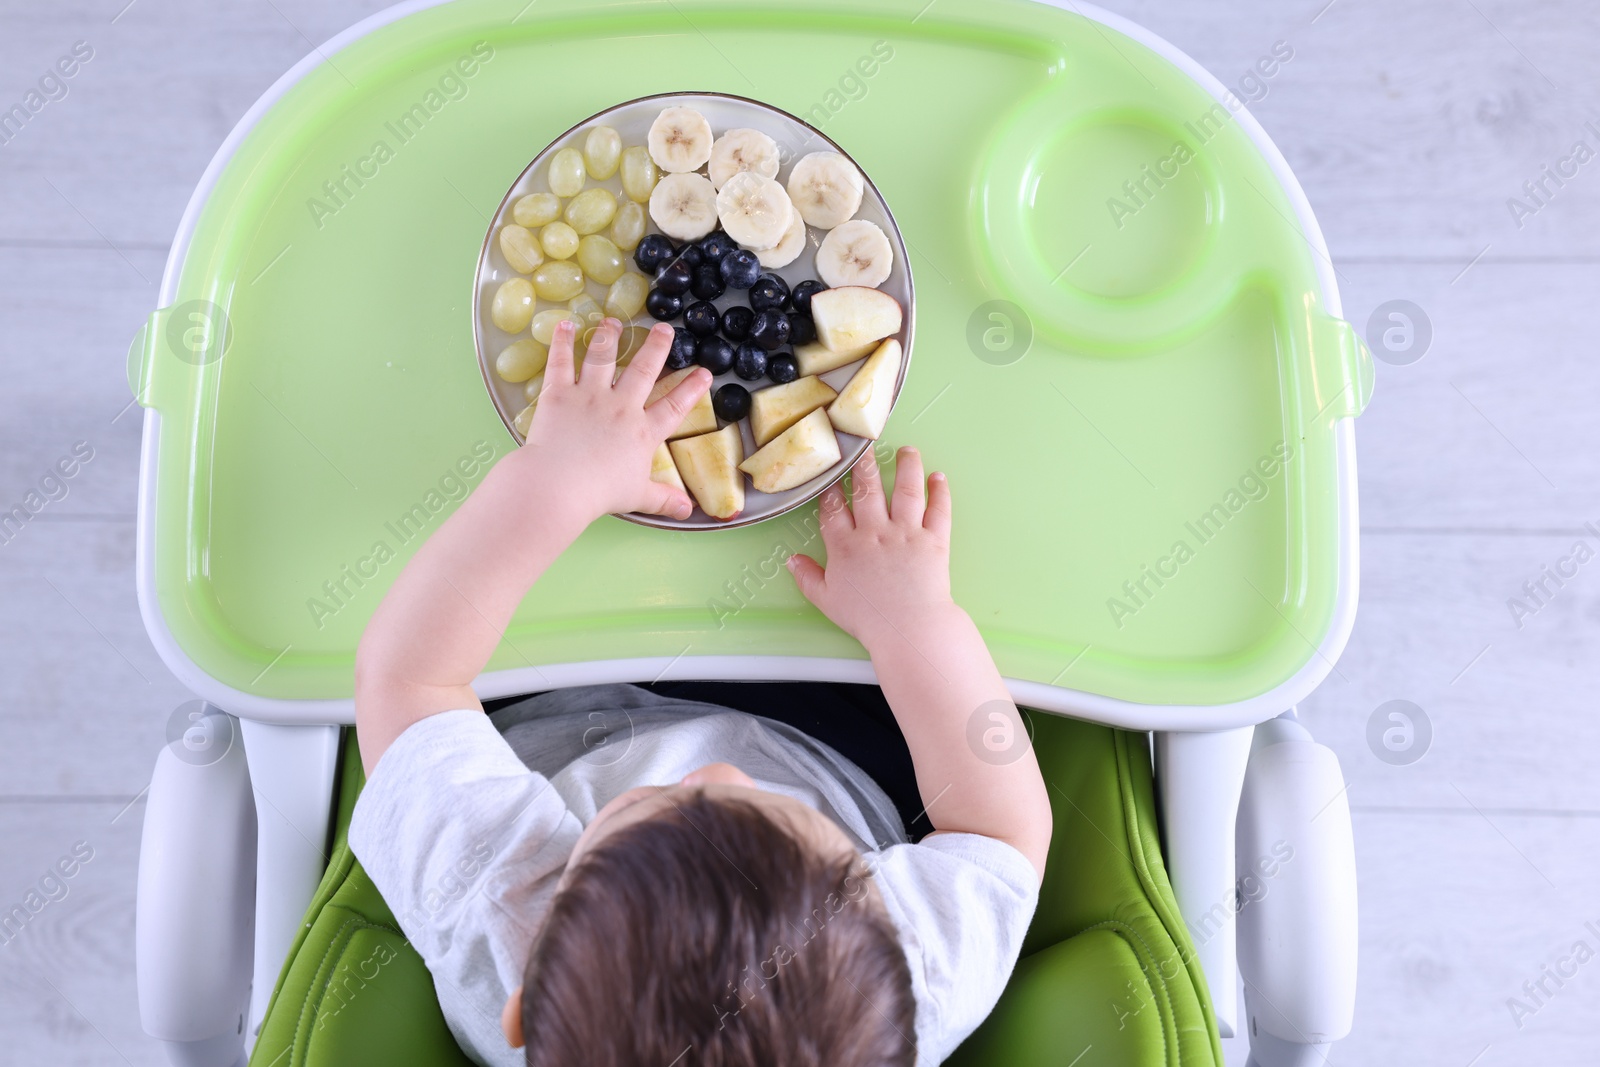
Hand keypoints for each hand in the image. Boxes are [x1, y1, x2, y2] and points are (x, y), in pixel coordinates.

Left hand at [520, 318, 710, 522]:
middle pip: (643, 370)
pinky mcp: (559, 394)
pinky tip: (565, 326)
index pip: (674, 407)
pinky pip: (561, 363)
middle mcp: (621, 407)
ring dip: (609, 337)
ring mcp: (590, 396)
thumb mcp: (638, 497)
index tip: (704, 372)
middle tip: (664, 329)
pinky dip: (562, 343)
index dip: (691, 389)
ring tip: (612, 321)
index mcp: (642, 432)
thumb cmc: (599, 494)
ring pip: (603, 358)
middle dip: (656, 347)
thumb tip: (688, 512)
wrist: (559, 486)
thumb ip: (664, 499)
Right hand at [787, 446, 955, 648]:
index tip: (832, 472)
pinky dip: (940, 492)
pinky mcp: (934, 540)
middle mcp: (875, 532)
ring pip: (905, 490)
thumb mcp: (827, 600)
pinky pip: (938, 510)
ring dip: (907, 467)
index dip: (831, 488)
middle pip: (867, 490)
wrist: (908, 628)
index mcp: (845, 546)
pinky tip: (938, 477)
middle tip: (865, 445)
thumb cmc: (867, 619)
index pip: (834, 508)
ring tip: (908, 451)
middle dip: (864, 465)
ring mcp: (906, 533)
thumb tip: (791, 560)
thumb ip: (808, 578)